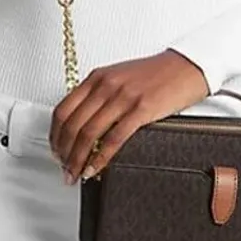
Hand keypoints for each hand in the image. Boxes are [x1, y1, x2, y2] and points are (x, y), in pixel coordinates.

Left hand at [50, 48, 209, 183]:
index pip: (63, 109)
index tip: (55, 149)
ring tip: (75, 173)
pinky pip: (113, 139)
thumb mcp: (119, 77)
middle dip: (63, 152)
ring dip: (77, 159)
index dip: (55, 134)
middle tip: (63, 167)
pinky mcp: (141, 110)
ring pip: (88, 134)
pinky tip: (95, 168)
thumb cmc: (155, 74)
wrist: (186, 67)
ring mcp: (122, 97)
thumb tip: (82, 123)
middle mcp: (106, 85)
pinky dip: (100, 158)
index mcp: (97, 77)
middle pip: (72, 125)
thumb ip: (99, 95)